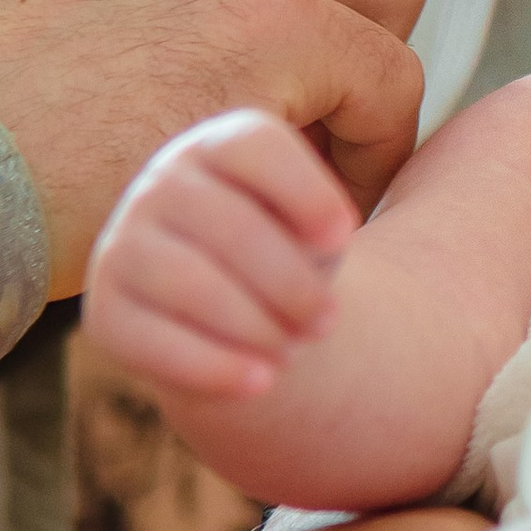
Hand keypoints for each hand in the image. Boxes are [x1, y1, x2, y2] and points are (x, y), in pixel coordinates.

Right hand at [90, 109, 356, 401]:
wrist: (238, 317)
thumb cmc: (293, 256)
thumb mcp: (323, 223)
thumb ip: (352, 201)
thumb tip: (423, 180)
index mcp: (220, 146)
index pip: (254, 146)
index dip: (303, 190)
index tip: (352, 235)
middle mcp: (163, 184)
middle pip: (226, 222)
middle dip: (288, 279)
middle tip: (329, 321)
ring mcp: (125, 246)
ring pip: (186, 279)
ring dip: (252, 321)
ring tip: (297, 350)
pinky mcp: (107, 312)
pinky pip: (148, 339)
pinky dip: (210, 365)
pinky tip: (263, 384)